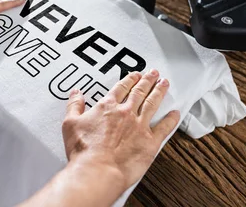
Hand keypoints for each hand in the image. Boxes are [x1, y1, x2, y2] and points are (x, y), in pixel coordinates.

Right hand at [62, 69, 179, 190]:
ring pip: (153, 103)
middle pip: (139, 92)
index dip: (129, 79)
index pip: (121, 88)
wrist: (97, 171)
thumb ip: (74, 106)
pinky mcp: (150, 142)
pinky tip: (175, 113)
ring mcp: (139, 126)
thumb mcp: (70, 124)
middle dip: (148, 80)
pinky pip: (164, 127)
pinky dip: (171, 119)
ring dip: (159, 92)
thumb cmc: (84, 152)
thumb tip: (76, 94)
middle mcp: (126, 113)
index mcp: (107, 107)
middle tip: (154, 73)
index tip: (135, 75)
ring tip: (164, 84)